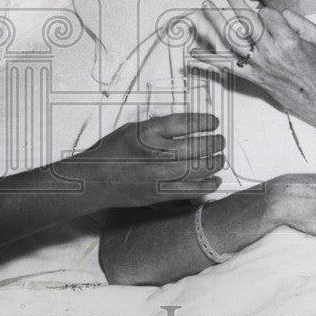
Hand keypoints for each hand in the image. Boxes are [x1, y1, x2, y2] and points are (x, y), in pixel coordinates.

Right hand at [55, 113, 224, 208]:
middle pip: (196, 146)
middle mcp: (155, 153)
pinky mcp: (160, 194)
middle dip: (214, 143)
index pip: (185, 123)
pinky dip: (206, 185)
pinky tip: (215, 180)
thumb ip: (159, 127)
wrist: (95, 180)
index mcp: (148, 132)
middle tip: (220, 141)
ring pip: (198, 169)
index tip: (214, 121)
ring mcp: (159, 175)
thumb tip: (188, 125)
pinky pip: (190, 190)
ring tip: (220, 158)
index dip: (204, 121)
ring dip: (214, 163)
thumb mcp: (133, 128)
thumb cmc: (112, 151)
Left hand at [189, 0, 315, 124]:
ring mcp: (258, 65)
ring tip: (205, 5)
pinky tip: (194, 53)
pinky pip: (227, 67)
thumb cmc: (315, 65)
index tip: (270, 16)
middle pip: (246, 20)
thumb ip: (296, 18)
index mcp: (287, 40)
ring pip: (232, 39)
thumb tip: (275, 11)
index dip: (267, 11)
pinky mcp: (251, 76)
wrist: (314, 97)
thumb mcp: (314, 37)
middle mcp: (270, 52)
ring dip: (216, 21)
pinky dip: (209, 60)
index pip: (267, 14)